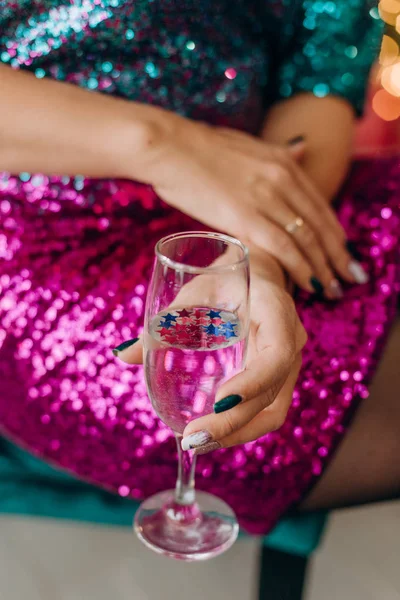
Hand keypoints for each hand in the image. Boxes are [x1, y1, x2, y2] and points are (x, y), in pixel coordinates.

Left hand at [114, 256, 305, 452]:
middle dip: (233, 422)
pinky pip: (265, 411)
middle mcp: (291, 342)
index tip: (217, 401)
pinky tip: (210, 435)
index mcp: (277, 312)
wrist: (253, 275)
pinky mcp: (277, 379)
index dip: (252, 382)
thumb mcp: (195, 289)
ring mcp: (288, 364)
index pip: (277, 354)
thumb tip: (124, 355)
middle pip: (271, 394)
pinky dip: (239, 428)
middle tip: (193, 437)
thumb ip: (166, 320)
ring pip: (272, 412)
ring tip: (198, 444)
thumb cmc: (223, 277)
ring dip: (237, 433)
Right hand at [146, 116, 366, 298]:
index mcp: (283, 163)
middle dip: (338, 256)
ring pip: (307, 239)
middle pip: (321, 225)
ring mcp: (265, 197)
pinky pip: (283, 247)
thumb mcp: (250, 144)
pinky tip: (309, 284)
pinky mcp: (244, 216)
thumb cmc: (200, 149)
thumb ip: (278, 153)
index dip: (336, 233)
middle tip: (348, 277)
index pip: (321, 205)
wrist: (170, 147)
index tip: (343, 252)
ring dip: (324, 267)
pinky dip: (300, 267)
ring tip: (333, 288)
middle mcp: (282, 179)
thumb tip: (301, 149)